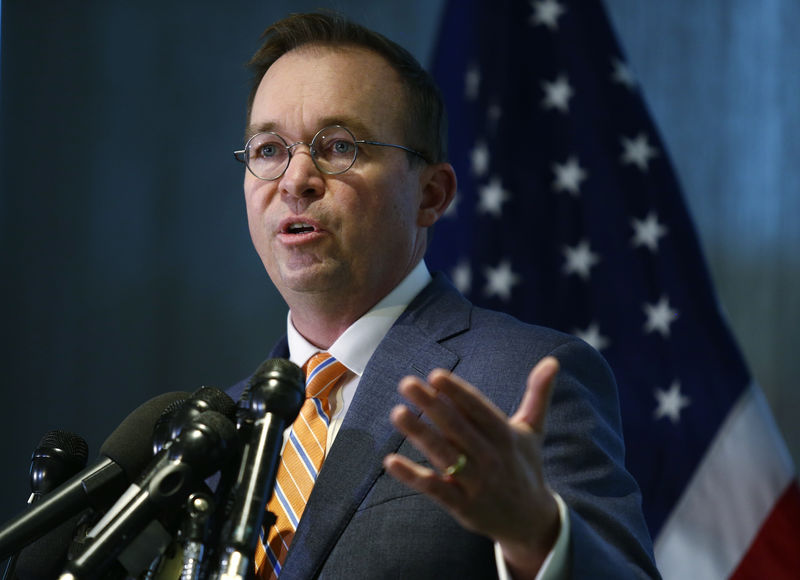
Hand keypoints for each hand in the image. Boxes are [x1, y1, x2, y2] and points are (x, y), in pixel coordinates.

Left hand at [383, 356, 560, 576]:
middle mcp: (492, 458)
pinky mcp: (462, 506)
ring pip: (445, 456)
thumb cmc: (524, 466)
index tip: (435, 375)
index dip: (458, 393)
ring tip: (397, 413)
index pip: (480, 410)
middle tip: (407, 383)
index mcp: (507, 436)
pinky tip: (390, 460)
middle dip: (432, 405)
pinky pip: (435, 489)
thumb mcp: (533, 430)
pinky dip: (412, 476)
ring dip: (420, 434)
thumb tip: (552, 360)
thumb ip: (538, 394)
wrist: (531, 521)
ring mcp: (477, 483)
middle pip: (458, 428)